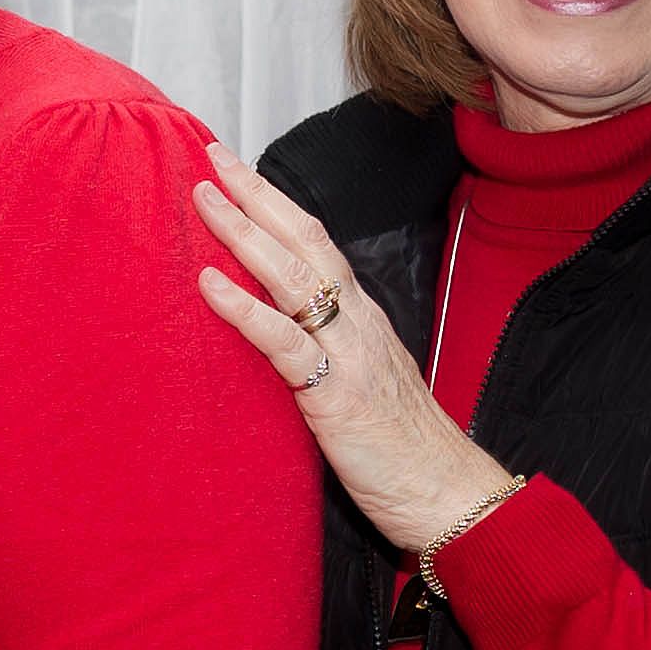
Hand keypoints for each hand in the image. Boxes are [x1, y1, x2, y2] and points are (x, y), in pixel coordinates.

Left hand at [193, 145, 520, 559]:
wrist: (448, 494)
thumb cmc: (402, 452)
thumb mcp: (360, 387)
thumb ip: (326, 357)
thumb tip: (283, 342)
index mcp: (363, 320)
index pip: (317, 246)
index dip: (279, 206)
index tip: (240, 173)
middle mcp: (359, 322)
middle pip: (304, 240)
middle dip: (257, 194)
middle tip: (212, 155)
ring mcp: (350, 352)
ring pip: (292, 275)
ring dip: (243, 231)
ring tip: (203, 196)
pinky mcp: (336, 391)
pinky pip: (284, 339)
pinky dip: (244, 306)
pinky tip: (209, 281)